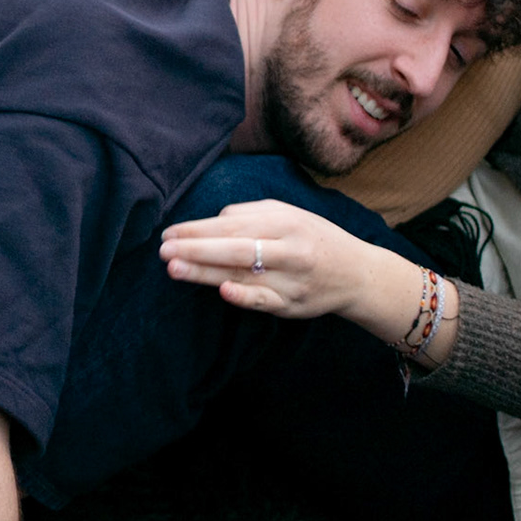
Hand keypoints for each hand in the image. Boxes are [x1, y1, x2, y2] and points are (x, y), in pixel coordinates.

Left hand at [159, 198, 388, 319]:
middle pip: (236, 247)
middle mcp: (289, 249)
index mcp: (285, 222)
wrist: (357, 274)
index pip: (233, 225)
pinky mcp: (294, 306)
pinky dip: (246, 297)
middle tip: (163, 250)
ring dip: (207, 272)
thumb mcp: (289, 215)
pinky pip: (267, 302)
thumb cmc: (313, 239)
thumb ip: (250, 214)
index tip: (169, 233)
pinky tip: (224, 292)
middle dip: (196, 248)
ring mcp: (291, 279)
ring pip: (244, 274)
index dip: (198, 229)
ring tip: (174, 268)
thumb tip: (212, 220)